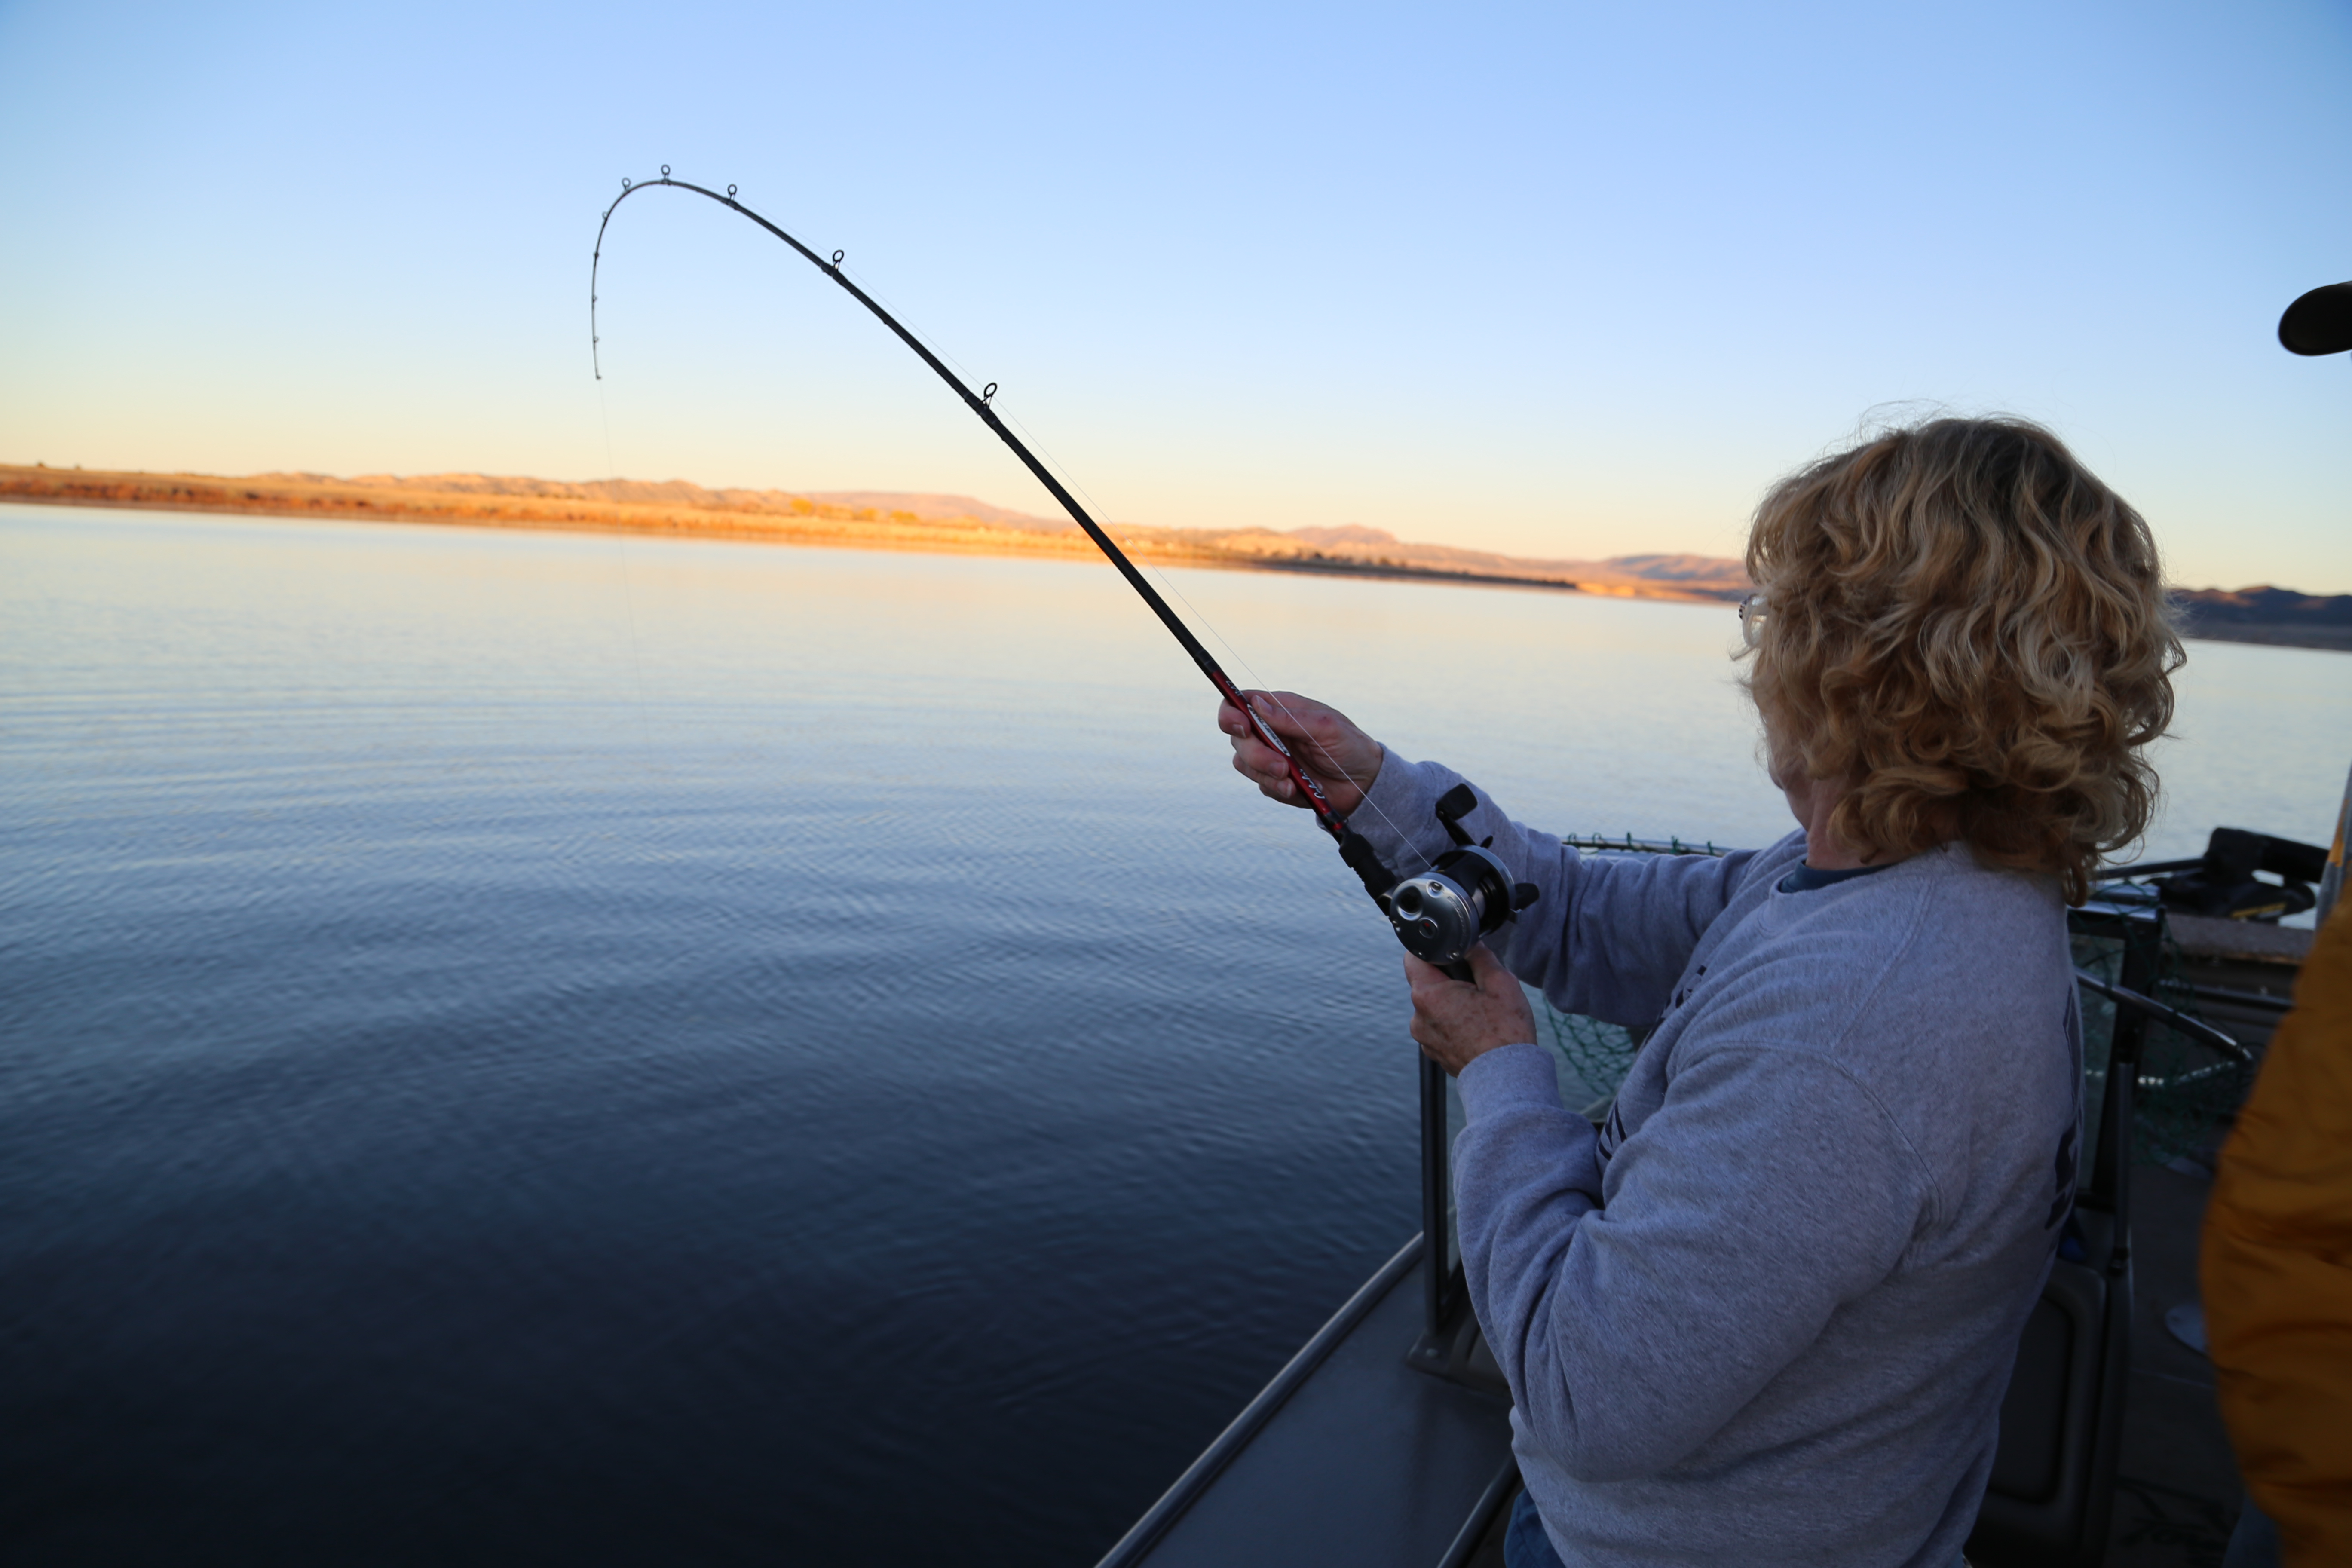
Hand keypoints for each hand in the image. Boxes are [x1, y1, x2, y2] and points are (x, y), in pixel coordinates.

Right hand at [1216, 689, 1383, 815]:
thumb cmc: (1349, 746)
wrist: (1363, 783)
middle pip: (1237, 738)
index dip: (1230, 713)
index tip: (1240, 727)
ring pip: (1244, 763)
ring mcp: (1270, 756)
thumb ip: (1290, 717)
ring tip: (1293, 781)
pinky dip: (1277, 789)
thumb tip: (1257, 703)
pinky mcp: (1275, 780)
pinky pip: (1261, 785)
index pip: (1239, 704)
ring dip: (1266, 775)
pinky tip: (1298, 789)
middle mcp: (1270, 731)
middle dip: (1255, 754)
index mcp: (1280, 710)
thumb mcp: (1326, 727)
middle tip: (1282, 766)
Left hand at [1405, 946, 1535, 1076]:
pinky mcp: (1434, 1052)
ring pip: (1435, 1007)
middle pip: (1427, 983)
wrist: (1507, 1078)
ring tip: (1481, 1012)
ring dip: (1453, 1004)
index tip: (1451, 953)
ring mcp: (1424, 1038)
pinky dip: (1454, 1024)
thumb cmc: (1505, 1032)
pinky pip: (1439, 1028)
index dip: (1432, 950)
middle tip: (1476, 987)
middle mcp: (1418, 1017)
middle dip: (1449, 980)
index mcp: (1428, 995)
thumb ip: (1480, 955)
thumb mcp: (1500, 982)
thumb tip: (1470, 942)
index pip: (1413, 958)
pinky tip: (1477, 1029)